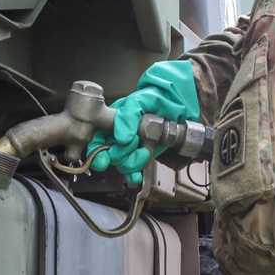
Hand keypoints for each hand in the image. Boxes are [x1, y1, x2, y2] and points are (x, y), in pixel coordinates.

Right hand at [86, 60, 199, 183]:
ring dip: (132, 163)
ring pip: (121, 164)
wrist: (178, 105)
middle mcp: (118, 136)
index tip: (103, 159)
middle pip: (108, 156)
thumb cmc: (156, 98)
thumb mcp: (140, 100)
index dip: (96, 152)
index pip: (96, 140)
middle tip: (134, 144)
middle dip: (119, 155)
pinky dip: (135, 176)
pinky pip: (134, 170)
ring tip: (145, 152)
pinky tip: (138, 176)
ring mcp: (131, 147)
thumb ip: (128, 115)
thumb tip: (121, 137)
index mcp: (112, 122)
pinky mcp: (143, 155)